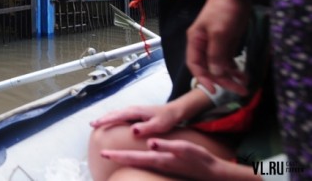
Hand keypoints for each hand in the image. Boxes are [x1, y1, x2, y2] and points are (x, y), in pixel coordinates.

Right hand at [90, 104, 180, 136]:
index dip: (105, 120)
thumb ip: (146, 128)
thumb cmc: (167, 119)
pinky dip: (113, 118)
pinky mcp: (136, 114)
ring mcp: (134, 111)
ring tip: (97, 123)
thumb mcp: (159, 125)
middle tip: (91, 124)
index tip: (95, 124)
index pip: (116, 116)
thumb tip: (132, 130)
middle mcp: (132, 109)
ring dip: (106, 117)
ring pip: (116, 113)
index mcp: (135, 111)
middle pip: (114, 113)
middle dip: (102, 118)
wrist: (174, 111)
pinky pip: (120, 115)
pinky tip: (111, 122)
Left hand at [101, 138, 254, 179]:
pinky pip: (147, 163)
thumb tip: (150, 142)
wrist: (213, 172)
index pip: (134, 157)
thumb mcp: (185, 149)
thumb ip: (167, 146)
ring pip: (139, 162)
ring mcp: (161, 165)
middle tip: (102, 154)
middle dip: (117, 158)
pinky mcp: (166, 165)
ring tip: (113, 156)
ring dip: (125, 159)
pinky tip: (134, 158)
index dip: (118, 156)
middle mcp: (157, 163)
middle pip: (133, 161)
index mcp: (159, 158)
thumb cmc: (200, 159)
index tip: (104, 153)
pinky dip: (136, 160)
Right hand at [186, 0, 249, 94]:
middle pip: (209, 68)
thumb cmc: (223, 11)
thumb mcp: (220, 33)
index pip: (195, 65)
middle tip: (240, 91)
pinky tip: (242, 76)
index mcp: (195, 41)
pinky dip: (234, 68)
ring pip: (219, 65)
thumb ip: (216, 54)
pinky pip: (227, 59)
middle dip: (223, 80)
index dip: (203, 79)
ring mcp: (214, 44)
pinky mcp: (226, 42)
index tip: (214, 91)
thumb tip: (215, 74)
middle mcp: (203, 45)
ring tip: (245, 86)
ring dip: (230, 76)